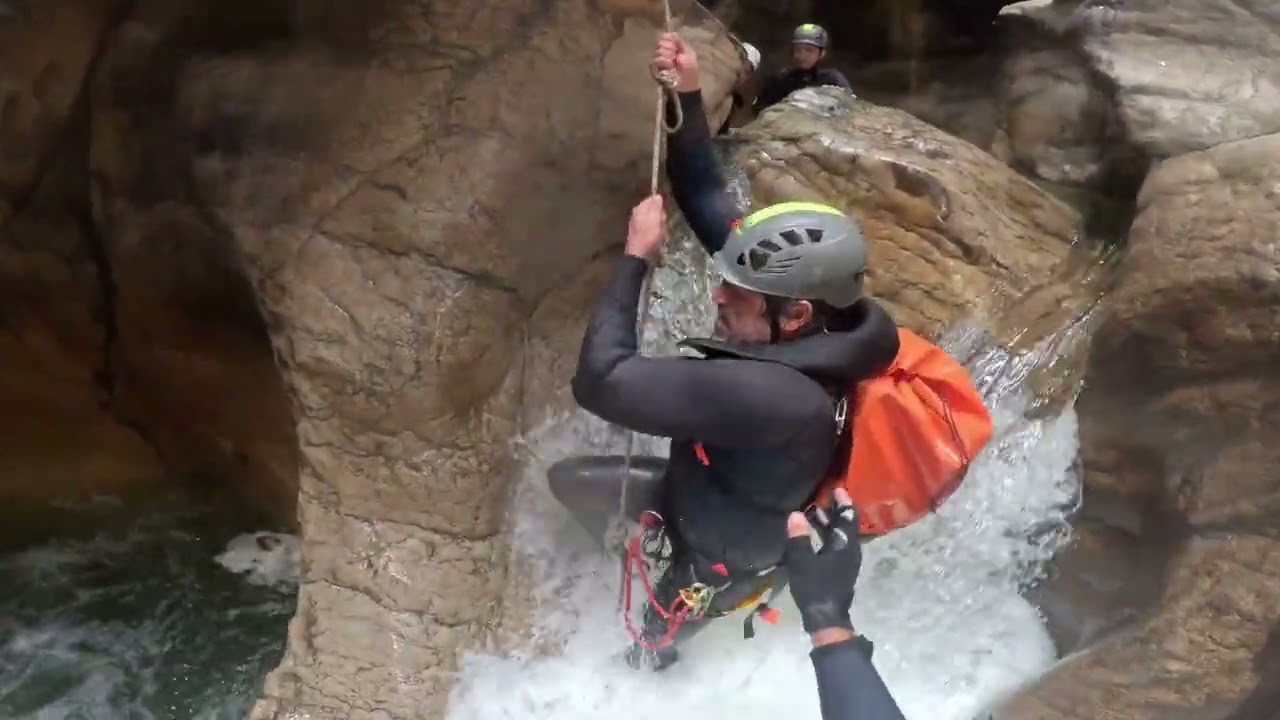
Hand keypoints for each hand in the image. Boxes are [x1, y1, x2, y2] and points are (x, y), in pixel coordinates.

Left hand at [625, 194, 666, 259]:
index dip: (661, 207)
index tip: (663, 214)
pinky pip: (651, 228)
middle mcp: (637, 213)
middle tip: (662, 225)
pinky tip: (657, 238)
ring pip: (654, 220)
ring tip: (660, 233)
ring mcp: (637, 222)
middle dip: (661, 217)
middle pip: (654, 210)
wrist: (638, 254)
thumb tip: (657, 195)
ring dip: (660, 226)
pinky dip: (656, 232)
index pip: (653, 199)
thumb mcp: (655, 219)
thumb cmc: (648, 236)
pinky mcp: (639, 232)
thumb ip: (656, 206)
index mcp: (640, 208)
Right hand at [650, 32, 699, 92]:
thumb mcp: (688, 53)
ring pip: (657, 51)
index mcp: (672, 48)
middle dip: (669, 48)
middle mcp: (663, 53)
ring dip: (667, 55)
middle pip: (660, 43)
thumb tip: (671, 33)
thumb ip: (680, 42)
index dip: (667, 38)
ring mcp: (658, 62)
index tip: (674, 43)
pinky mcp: (655, 70)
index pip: (663, 37)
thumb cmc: (690, 70)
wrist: (687, 85)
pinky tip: (669, 65)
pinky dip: (662, 62)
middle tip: (675, 55)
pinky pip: (653, 61)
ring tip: (673, 62)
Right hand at [784, 488, 861, 638]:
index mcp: (846, 546)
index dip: (843, 502)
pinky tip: (814, 536)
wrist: (827, 618)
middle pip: (846, 526)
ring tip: (814, 512)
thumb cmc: (816, 587)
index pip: (848, 518)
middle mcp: (851, 551)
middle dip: (835, 511)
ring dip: (830, 524)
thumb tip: (795, 514)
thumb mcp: (803, 561)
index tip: (836, 488)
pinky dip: (828, 536)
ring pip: (841, 537)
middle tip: (823, 496)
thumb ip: (799, 537)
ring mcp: (847, 562)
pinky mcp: (841, 570)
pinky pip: (837, 545)